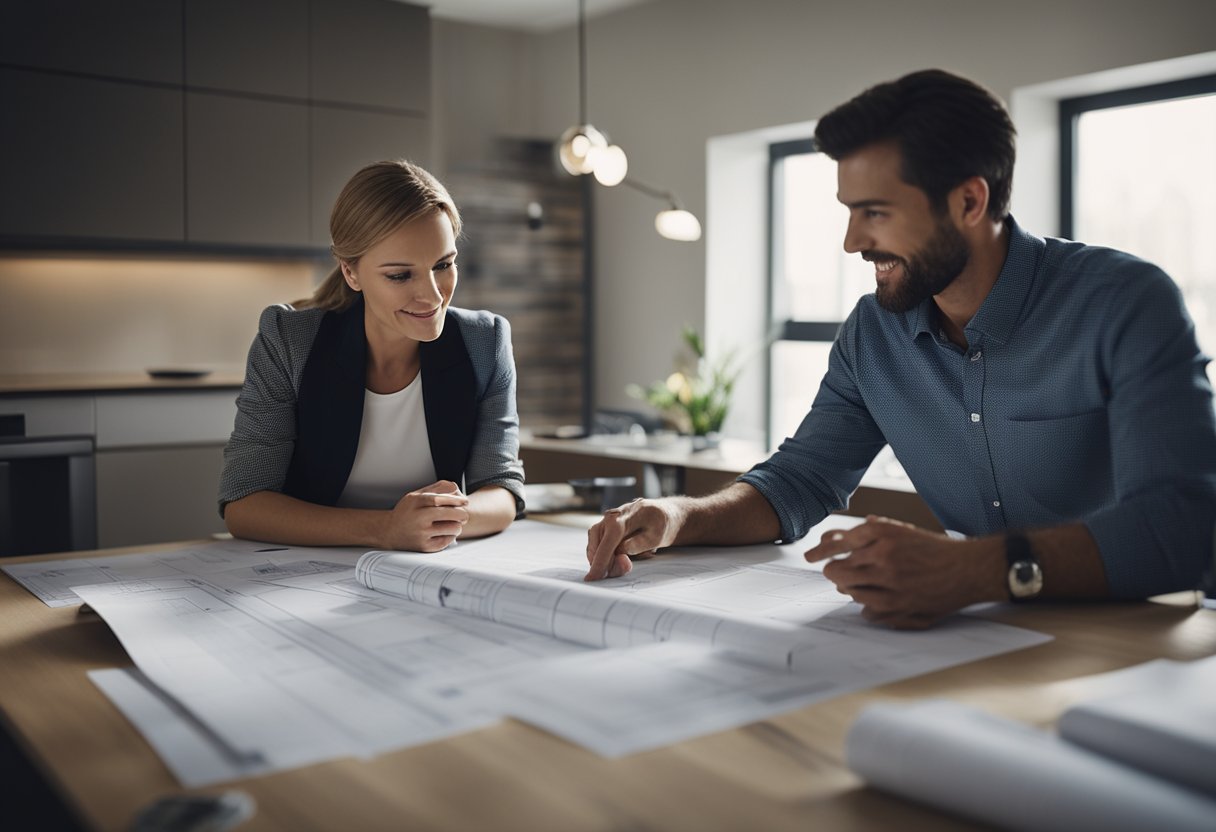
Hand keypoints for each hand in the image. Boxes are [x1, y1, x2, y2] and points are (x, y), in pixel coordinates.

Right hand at [381, 480, 469, 552]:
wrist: (390, 532)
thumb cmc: (407, 512)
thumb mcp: (416, 495)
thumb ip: (435, 489)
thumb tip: (455, 487)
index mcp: (416, 502)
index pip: (440, 499)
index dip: (456, 499)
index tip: (465, 501)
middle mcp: (418, 518)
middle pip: (450, 514)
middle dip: (462, 513)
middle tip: (463, 514)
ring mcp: (421, 534)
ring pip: (453, 528)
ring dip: (457, 525)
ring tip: (454, 524)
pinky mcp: (424, 546)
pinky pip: (447, 540)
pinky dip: (450, 536)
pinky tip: (444, 532)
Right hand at [584, 498, 681, 580]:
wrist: (661, 514)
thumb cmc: (660, 524)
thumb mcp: (656, 536)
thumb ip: (638, 544)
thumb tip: (619, 552)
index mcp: (621, 518)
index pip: (606, 543)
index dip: (600, 561)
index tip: (594, 577)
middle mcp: (608, 519)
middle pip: (596, 548)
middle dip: (607, 564)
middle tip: (627, 567)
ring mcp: (603, 525)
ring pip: (595, 551)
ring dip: (608, 562)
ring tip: (628, 560)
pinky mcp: (602, 532)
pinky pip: (598, 550)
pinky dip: (607, 558)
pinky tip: (622, 556)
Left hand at [804, 515, 1004, 628]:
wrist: (968, 570)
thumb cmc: (932, 549)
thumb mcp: (901, 531)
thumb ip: (869, 532)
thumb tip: (837, 536)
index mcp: (883, 537)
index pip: (837, 544)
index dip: (819, 551)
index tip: (810, 557)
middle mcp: (885, 561)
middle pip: (837, 571)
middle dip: (833, 571)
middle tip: (835, 572)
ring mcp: (892, 588)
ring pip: (849, 593)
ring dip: (849, 589)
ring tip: (859, 584)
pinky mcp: (900, 610)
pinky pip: (867, 613)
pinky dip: (867, 607)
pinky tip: (875, 599)